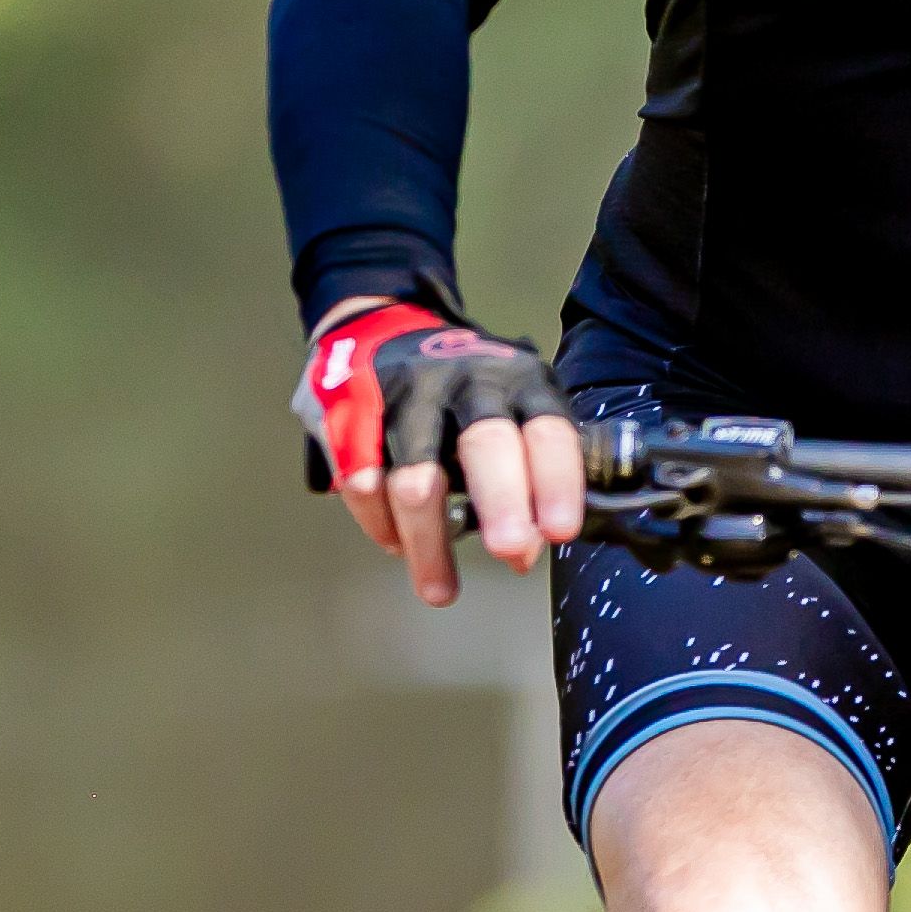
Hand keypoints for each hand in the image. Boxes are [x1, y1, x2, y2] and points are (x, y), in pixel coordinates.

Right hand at [294, 297, 582, 605]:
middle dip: (503, 505)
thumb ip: (527, 474)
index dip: (557, 481)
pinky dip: (379, 523)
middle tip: (512, 555)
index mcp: (517, 380)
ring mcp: (404, 393)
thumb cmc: (464, 390)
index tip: (560, 532)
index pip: (547, 430)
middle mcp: (464, 379)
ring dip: (429, 545)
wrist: (378, 322)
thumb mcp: (512, 406)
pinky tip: (395, 542)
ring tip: (440, 589)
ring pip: (416, 480)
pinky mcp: (350, 411)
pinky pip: (363, 483)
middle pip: (486, 445)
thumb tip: (526, 552)